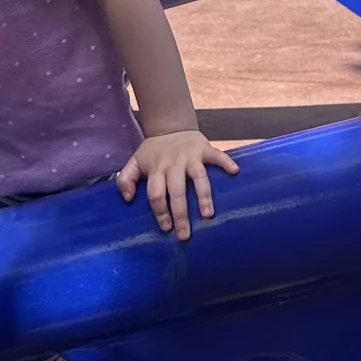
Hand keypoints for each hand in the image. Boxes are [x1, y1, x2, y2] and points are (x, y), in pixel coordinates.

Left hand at [116, 128, 238, 240]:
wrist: (170, 126)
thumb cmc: (154, 152)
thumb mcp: (135, 162)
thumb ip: (126, 179)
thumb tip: (129, 199)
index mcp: (156, 169)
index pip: (156, 193)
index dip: (160, 212)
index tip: (166, 228)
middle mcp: (173, 164)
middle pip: (176, 191)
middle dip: (180, 214)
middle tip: (184, 235)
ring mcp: (190, 156)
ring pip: (198, 177)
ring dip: (203, 196)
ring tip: (207, 215)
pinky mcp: (204, 148)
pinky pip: (216, 155)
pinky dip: (226, 162)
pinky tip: (234, 172)